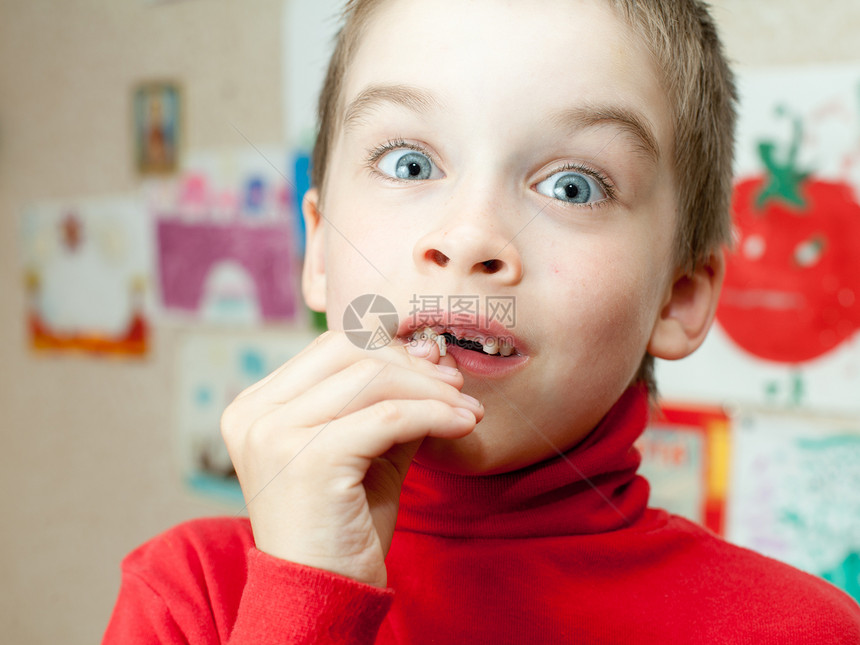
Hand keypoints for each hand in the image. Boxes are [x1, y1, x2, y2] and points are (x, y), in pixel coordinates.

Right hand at [220, 331, 482, 587]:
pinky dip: (434, 415)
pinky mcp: (307, 459)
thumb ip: (389, 401)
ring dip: (431, 390)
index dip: (391, 350)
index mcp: (257, 405)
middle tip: (456, 387)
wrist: (323, 595)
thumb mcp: (366, 449)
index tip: (436, 369)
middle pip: (349, 352)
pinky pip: (389, 417)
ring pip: (372, 379)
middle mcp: (254, 413)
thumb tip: (429, 355)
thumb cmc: (343, 526)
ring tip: (466, 411)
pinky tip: (462, 426)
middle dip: (412, 365)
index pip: (331, 348)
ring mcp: (274, 433)